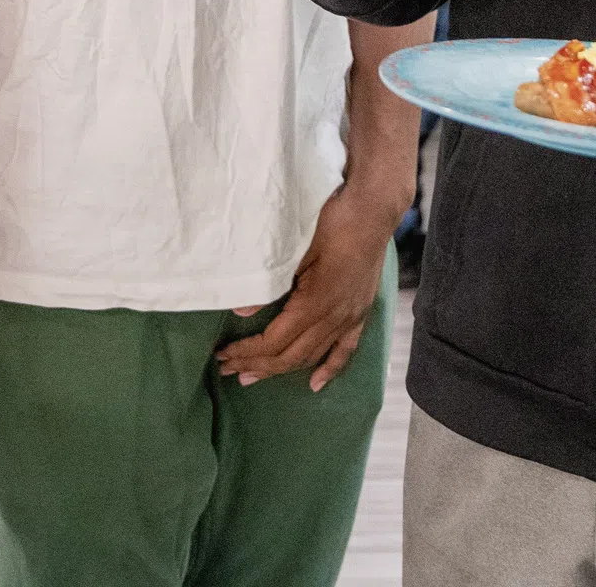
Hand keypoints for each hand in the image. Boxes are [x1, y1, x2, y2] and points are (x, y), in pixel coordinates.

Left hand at [213, 179, 401, 391]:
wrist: (372, 210)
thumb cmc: (331, 222)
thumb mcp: (294, 249)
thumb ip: (270, 284)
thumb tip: (240, 311)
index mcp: (315, 303)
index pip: (274, 341)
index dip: (247, 351)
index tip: (224, 355)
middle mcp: (334, 317)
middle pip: (291, 356)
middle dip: (257, 366)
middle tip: (228, 370)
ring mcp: (350, 318)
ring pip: (313, 356)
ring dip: (283, 370)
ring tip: (256, 376)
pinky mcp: (360, 313)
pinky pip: (346, 350)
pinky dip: (330, 369)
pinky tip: (316, 385)